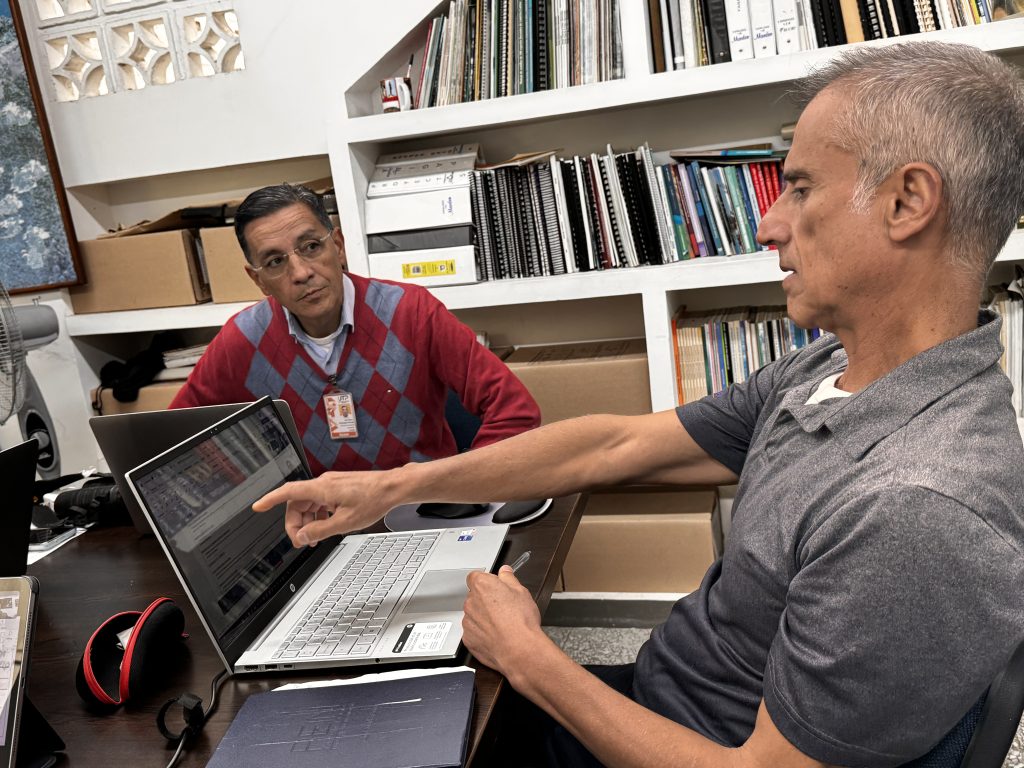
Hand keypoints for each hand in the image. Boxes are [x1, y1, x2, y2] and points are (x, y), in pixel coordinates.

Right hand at [251, 470, 394, 546]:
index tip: (258, 506)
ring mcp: (331, 484)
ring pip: (309, 503)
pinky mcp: (338, 487)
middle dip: (295, 523)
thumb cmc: (374, 499)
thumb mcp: (345, 522)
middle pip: (297, 503)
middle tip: (301, 541)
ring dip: (308, 520)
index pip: (288, 492)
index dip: (270, 499)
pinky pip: (320, 501)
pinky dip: (318, 514)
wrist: (393, 487)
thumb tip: (303, 536)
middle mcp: (324, 483)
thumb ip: (320, 530)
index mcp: (322, 489)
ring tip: (315, 537)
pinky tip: (326, 525)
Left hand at [462, 566, 548, 679]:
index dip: (486, 581)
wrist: (519, 649)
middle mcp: (471, 602)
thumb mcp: (522, 592)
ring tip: (502, 624)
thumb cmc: (521, 621)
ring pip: (474, 615)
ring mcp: (468, 621)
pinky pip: (473, 632)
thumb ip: (509, 578)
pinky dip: (482, 633)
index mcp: (482, 586)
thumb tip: (505, 572)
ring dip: (483, 617)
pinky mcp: (468, 639)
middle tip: (503, 607)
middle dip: (486, 600)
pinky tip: (496, 635)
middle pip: (475, 596)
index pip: (475, 576)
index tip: (495, 586)